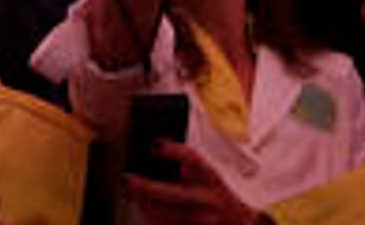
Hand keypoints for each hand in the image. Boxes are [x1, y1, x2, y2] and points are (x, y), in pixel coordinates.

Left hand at [124, 141, 259, 224]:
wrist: (237, 224)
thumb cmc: (217, 195)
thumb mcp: (207, 176)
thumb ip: (185, 166)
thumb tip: (154, 150)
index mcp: (212, 179)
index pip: (194, 161)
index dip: (174, 151)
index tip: (153, 146)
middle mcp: (209, 201)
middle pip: (174, 194)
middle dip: (146, 188)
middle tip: (127, 179)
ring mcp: (202, 221)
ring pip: (166, 216)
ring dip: (144, 206)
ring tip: (130, 194)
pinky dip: (151, 219)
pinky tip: (143, 209)